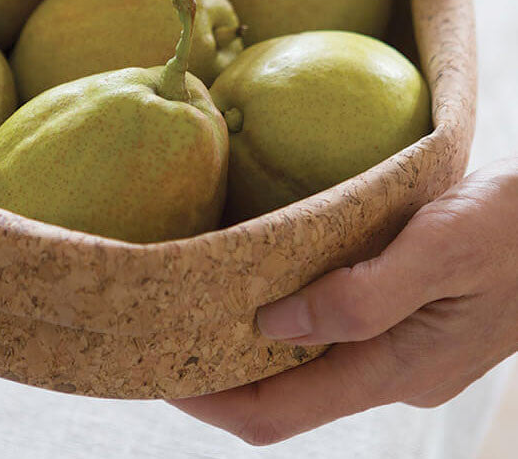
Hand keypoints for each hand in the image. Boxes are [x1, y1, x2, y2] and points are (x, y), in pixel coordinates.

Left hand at [169, 157, 517, 445]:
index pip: (278, 413)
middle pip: (283, 395)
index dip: (213, 401)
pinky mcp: (407, 324)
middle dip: (220, 370)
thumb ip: (362, 296)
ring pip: (306, 365)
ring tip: (200, 300)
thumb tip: (274, 325)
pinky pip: (333, 335)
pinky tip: (265, 279)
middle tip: (164, 325)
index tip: (160, 370)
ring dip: (250, 342)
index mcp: (394, 367)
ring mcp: (401, 352)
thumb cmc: (513, 229)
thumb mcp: (439, 250)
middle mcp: (391, 372)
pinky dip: (289, 318)